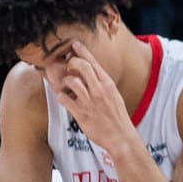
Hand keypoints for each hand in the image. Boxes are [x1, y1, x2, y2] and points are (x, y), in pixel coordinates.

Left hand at [57, 41, 138, 155]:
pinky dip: (61, 96)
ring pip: (72, 81)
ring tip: (67, 86)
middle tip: (69, 67)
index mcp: (108, 84)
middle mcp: (99, 90)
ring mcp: (90, 102)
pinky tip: (64, 98)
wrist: (121, 136)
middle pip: (82, 66)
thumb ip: (103, 84)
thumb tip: (92, 74)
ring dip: (65, 81)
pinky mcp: (81, 113)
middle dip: (72, 63)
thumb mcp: (114, 95)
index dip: (82, 51)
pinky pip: (64, 99)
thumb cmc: (117, 117)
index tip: (74, 45)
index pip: (94, 62)